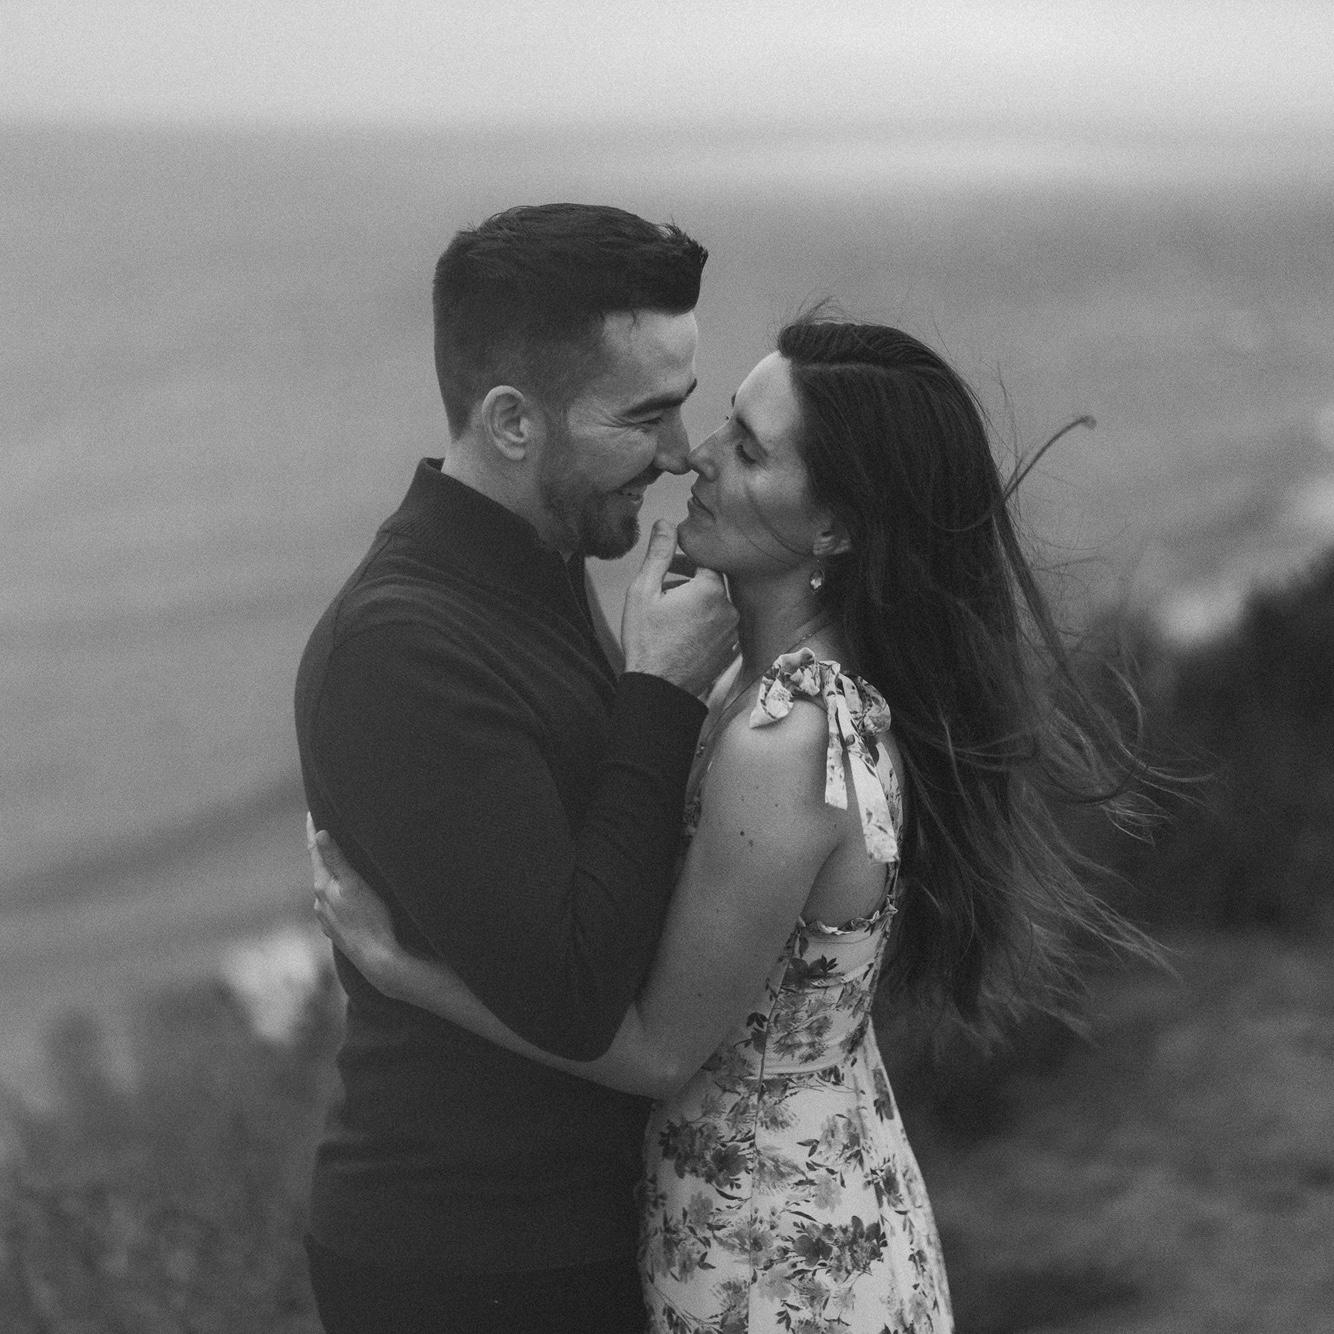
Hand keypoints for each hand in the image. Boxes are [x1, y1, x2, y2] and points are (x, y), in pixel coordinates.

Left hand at [307, 816, 402, 996]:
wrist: (377, 958)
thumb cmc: (370, 918)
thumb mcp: (354, 885)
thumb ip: (336, 860)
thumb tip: (320, 834)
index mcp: (322, 886)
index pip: (315, 852)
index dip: (313, 831)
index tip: (310, 813)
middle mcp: (319, 902)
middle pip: (320, 870)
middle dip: (322, 853)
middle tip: (325, 833)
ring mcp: (327, 918)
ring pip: (326, 890)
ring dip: (330, 876)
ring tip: (339, 864)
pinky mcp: (337, 930)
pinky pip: (334, 906)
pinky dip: (337, 895)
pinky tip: (346, 898)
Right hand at [620, 520, 738, 698]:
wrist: (659, 689)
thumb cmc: (648, 643)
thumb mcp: (644, 590)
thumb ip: (659, 554)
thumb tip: (666, 524)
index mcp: (711, 590)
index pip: (704, 560)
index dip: (683, 559)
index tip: (667, 564)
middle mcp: (728, 609)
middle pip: (711, 582)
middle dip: (688, 580)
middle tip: (663, 586)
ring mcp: (731, 632)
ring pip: (715, 605)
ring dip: (695, 602)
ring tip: (668, 611)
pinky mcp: (729, 650)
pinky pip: (718, 626)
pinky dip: (702, 623)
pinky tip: (680, 631)